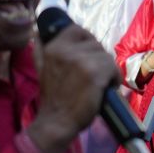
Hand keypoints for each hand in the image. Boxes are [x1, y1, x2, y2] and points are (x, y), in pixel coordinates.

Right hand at [28, 23, 120, 152]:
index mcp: (53, 47)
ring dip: (108, 69)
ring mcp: (81, 60)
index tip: (90, 54)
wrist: (56, 122)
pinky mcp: (94, 72)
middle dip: (99, 58)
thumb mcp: (42, 68)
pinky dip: (114, 78)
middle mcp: (66, 49)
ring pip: (106, 56)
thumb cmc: (53, 98)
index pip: (77, 29)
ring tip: (102, 83)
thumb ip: (42, 49)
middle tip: (95, 75)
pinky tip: (108, 88)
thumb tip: (39, 31)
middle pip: (95, 44)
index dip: (88, 40)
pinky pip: (113, 67)